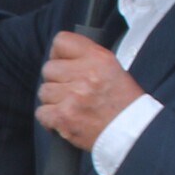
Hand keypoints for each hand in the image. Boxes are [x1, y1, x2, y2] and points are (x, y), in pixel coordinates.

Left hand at [36, 31, 142, 150]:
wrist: (133, 132)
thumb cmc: (124, 103)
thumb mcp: (113, 69)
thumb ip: (88, 59)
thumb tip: (62, 56)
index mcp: (99, 59)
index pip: (61, 41)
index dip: (58, 53)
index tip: (63, 62)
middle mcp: (85, 75)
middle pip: (49, 68)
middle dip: (56, 80)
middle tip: (70, 90)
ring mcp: (73, 96)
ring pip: (44, 91)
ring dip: (53, 100)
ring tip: (71, 106)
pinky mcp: (64, 117)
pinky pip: (41, 112)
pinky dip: (50, 118)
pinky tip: (65, 119)